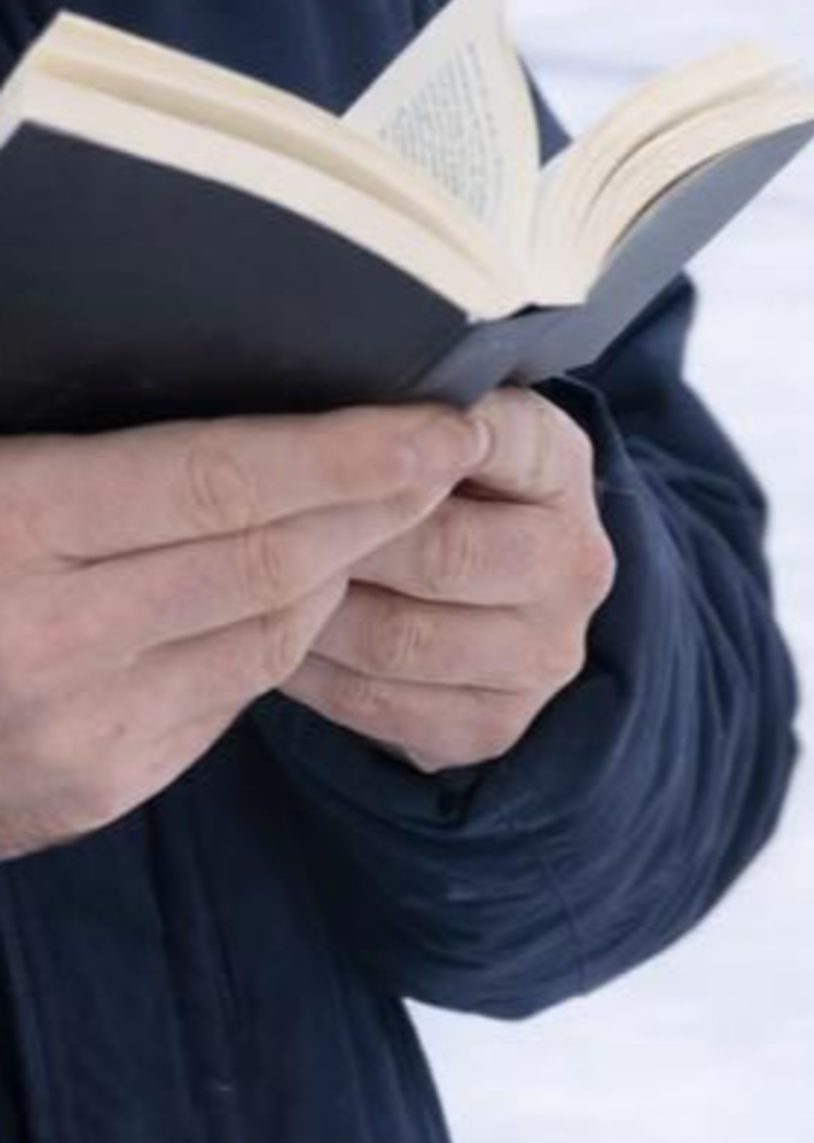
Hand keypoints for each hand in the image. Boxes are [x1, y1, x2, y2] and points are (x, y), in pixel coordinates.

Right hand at [0, 405, 487, 859]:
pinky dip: (276, 633)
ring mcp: (76, 730)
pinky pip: (226, 693)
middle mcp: (48, 640)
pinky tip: (294, 585)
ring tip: (387, 504)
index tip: (442, 420)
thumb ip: (68, 432)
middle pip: (273, 558)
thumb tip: (191, 354)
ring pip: (270, 632)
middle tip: (442, 449)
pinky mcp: (92, 788)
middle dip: (379, 502)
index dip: (352, 450)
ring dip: (341, 565)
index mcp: (10, 528)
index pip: (226, 481)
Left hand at [284, 386, 615, 775]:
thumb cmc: (439, 490)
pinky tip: (274, 640)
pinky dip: (311, 676)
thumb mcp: (446, 432)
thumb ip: (409, 410)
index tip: (338, 435)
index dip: (412, 441)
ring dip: (312, 614)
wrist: (495, 599)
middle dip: (341, 540)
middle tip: (253, 528)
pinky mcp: (498, 722)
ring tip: (251, 588)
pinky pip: (379, 703)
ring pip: (399, 636)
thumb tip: (323, 386)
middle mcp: (574, 561)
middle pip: (441, 551)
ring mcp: (543, 651)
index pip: (499, 439)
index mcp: (564, 466)